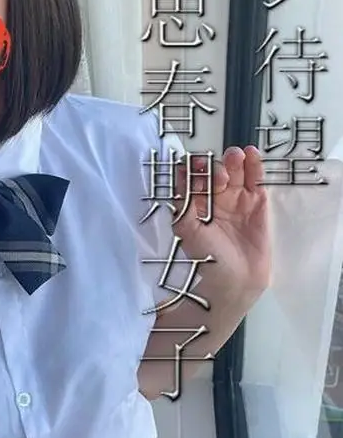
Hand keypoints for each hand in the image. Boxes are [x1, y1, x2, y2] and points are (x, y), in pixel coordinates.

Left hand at [172, 146, 270, 300]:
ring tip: (236, 154)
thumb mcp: (186, 228)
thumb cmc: (205, 259)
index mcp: (196, 203)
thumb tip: (180, 175)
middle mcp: (215, 199)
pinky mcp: (257, 205)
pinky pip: (255, 182)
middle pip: (216, 174)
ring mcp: (237, 201)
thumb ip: (184, 202)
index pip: (195, 179)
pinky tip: (252, 155)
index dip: (194, 170)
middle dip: (217, 167)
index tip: (193, 164)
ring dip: (235, 162)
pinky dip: (254, 168)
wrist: (233, 282)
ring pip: (236, 174)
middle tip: (218, 170)